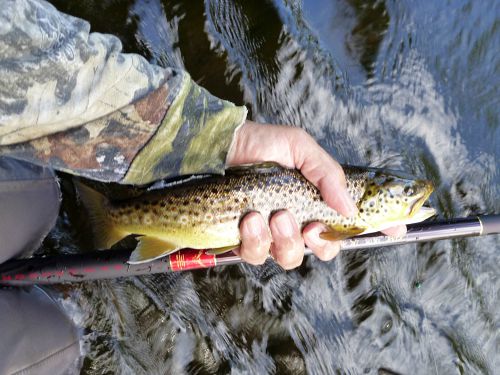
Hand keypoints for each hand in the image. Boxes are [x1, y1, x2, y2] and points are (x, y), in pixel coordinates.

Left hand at [226, 120, 405, 268]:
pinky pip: (258, 255)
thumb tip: (349, 207)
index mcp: (317, 199)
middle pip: (325, 250)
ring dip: (286, 239)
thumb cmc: (261, 144)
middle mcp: (299, 220)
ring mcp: (272, 233)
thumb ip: (327, 174)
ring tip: (274, 214)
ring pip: (291, 257)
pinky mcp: (246, 240)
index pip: (352, 221)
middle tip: (310, 225)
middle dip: (322, 244)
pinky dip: (257, 239)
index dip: (377, 228)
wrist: (220, 148)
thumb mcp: (300, 147)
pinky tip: (249, 218)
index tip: (396, 229)